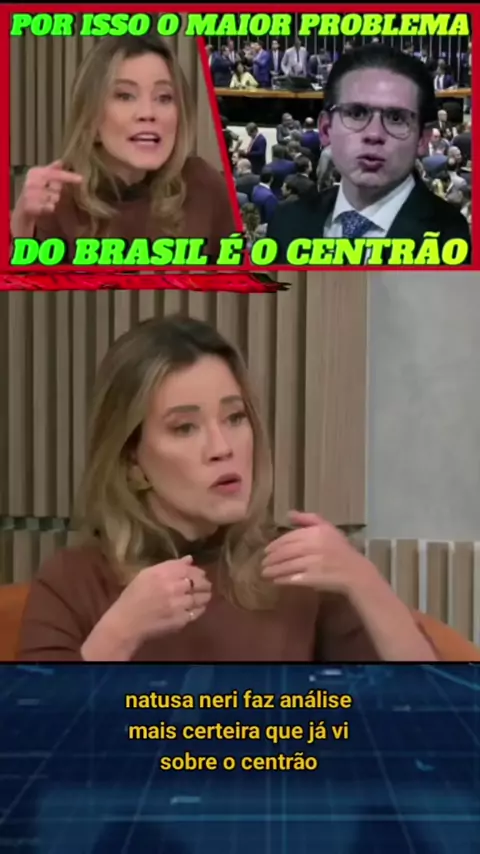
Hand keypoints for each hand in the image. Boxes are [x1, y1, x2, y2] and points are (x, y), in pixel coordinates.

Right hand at [11, 160, 82, 235]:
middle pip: (57, 187)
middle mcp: (31, 182)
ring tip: (46, 199)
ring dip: (54, 200)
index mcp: (35, 172)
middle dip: (58, 191)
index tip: (81, 179)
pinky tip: (46, 206)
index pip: (55, 173)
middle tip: (51, 192)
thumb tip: (62, 161)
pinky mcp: (30, 206)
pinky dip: (50, 208)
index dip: (68, 176)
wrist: (24, 205)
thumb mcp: (43, 176)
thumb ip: (53, 169)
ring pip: (54, 198)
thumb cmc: (36, 188)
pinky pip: (49, 207)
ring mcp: (30, 195)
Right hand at [105, 556, 211, 653]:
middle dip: (204, 584)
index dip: (198, 571)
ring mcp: (178, 605)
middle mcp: (173, 587)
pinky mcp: (181, 620)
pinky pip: (197, 612)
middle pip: (199, 582)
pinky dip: (199, 609)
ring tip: (203, 596)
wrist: (126, 624)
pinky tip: (196, 608)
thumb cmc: (133, 597)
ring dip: (204, 596)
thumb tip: (189, 559)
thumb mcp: (146, 575)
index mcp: (163, 573)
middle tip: (205, 586)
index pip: (189, 569)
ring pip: (201, 598)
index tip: (200, 574)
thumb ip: (170, 566)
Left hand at [261, 511, 378, 598]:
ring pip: (287, 565)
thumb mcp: (328, 528)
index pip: (289, 538)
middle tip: (262, 562)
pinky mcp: (313, 577)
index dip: (275, 544)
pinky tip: (276, 581)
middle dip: (271, 558)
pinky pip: (293, 578)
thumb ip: (308, 519)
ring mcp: (313, 562)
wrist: (356, 572)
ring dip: (273, 569)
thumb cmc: (341, 550)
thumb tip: (288, 514)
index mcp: (316, 532)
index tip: (266, 550)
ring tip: (264, 573)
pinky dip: (282, 579)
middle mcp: (313, 546)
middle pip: (285, 552)